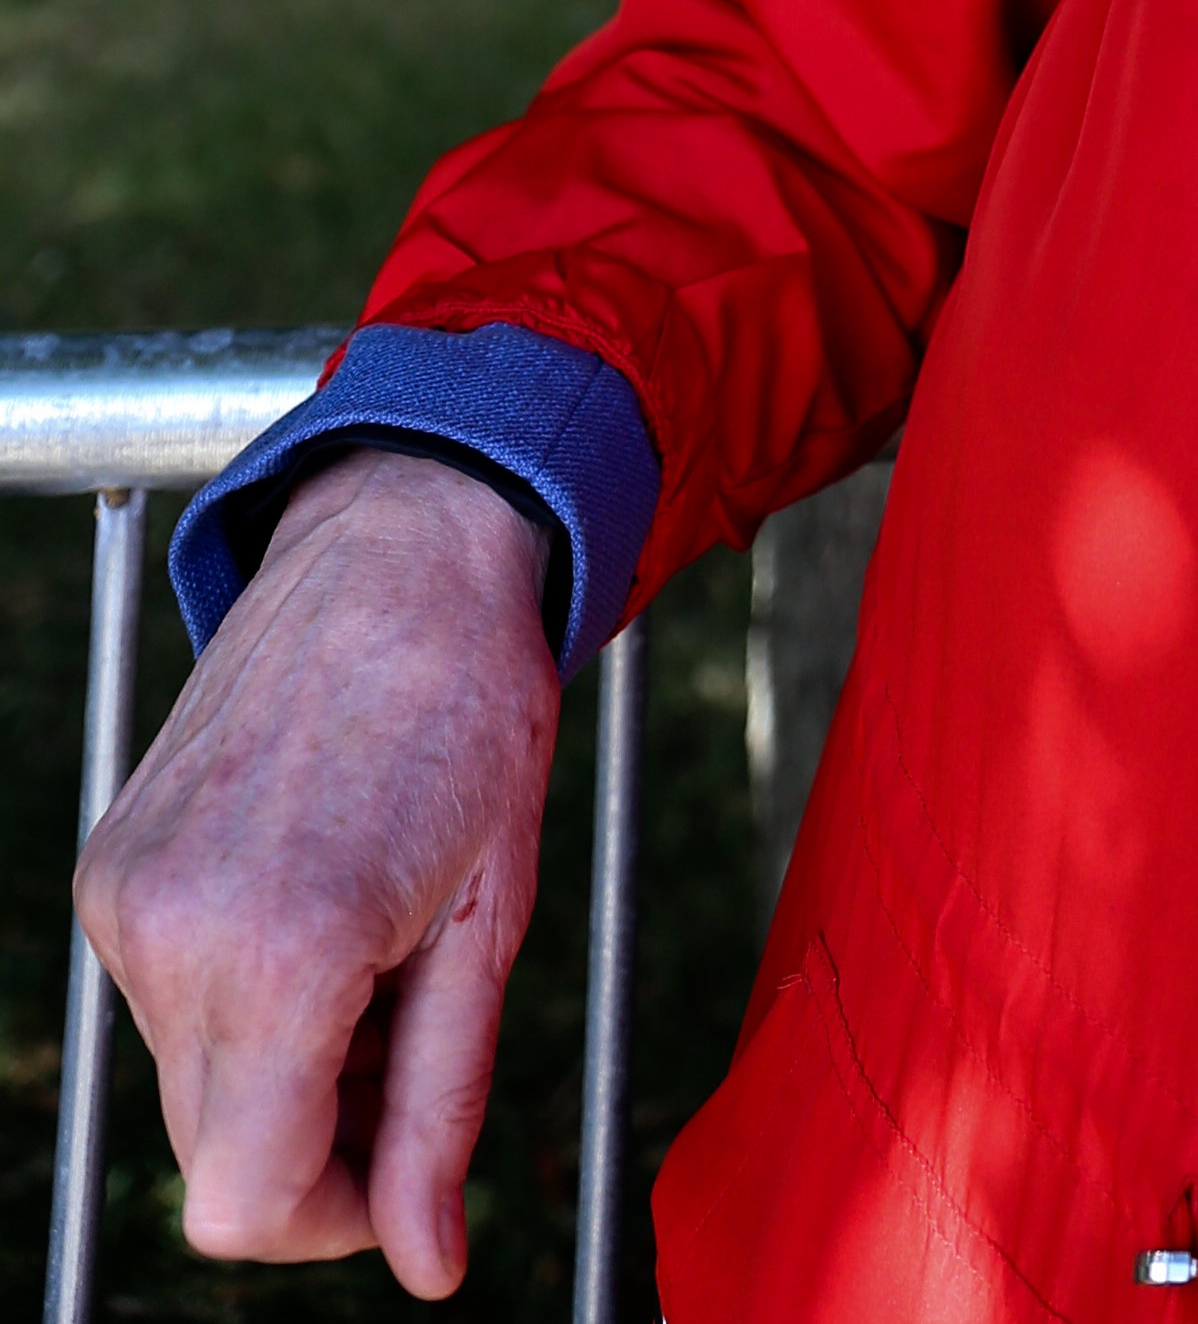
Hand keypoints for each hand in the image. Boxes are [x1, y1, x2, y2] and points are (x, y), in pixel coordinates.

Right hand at [75, 445, 563, 1297]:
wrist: (400, 546)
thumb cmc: (472, 711)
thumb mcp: (489, 921)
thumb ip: (441, 1110)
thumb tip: (429, 1268)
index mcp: (282, 956)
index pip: (248, 1207)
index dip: (330, 1218)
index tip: (395, 1163)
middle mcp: (174, 934)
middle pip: (217, 1153)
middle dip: (314, 1134)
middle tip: (405, 1027)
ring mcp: (126, 896)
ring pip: (191, 1078)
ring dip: (280, 1056)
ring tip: (372, 938)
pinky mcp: (109, 863)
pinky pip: (164, 994)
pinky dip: (237, 989)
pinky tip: (315, 896)